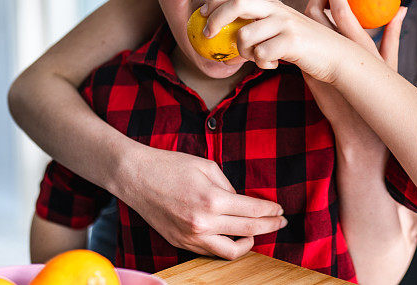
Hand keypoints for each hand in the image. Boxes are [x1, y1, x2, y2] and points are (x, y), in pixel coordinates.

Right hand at [117, 147, 286, 259]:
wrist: (135, 177)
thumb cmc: (171, 166)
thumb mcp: (208, 167)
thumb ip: (229, 187)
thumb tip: (243, 202)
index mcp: (212, 200)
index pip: (253, 211)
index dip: (271, 211)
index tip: (280, 209)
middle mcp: (203, 223)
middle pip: (249, 230)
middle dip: (270, 226)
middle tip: (281, 221)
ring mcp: (191, 237)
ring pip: (231, 251)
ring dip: (250, 242)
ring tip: (258, 231)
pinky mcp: (181, 243)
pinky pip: (212, 251)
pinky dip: (228, 245)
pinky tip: (235, 235)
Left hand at [200, 0, 349, 81]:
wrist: (337, 56)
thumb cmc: (306, 46)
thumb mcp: (283, 29)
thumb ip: (261, 26)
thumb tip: (229, 34)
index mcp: (273, 4)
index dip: (216, 0)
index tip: (202, 14)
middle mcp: (278, 9)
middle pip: (237, 3)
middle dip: (215, 18)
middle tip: (208, 34)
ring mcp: (285, 24)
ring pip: (244, 36)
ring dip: (243, 52)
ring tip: (257, 58)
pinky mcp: (291, 41)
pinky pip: (261, 54)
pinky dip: (262, 63)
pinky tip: (273, 64)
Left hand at [302, 0, 406, 148]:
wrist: (360, 128)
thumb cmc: (378, 96)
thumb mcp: (389, 61)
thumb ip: (393, 33)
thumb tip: (403, 8)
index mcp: (359, 42)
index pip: (341, 7)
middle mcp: (338, 47)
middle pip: (315, 11)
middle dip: (314, 1)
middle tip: (317, 3)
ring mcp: (320, 59)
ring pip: (300, 29)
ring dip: (298, 22)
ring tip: (306, 24)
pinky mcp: (308, 73)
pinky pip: (293, 49)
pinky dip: (292, 42)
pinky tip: (294, 44)